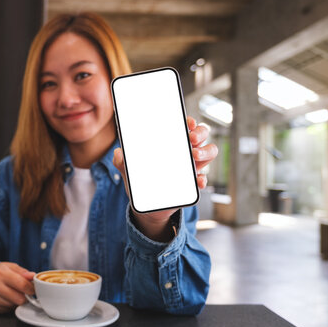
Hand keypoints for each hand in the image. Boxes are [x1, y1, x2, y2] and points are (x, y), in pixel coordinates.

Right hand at [0, 262, 34, 312]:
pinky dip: (10, 305)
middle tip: (24, 291)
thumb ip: (23, 272)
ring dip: (17, 300)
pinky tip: (6, 297)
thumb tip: (33, 276)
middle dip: (25, 296)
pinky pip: (8, 310)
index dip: (31, 288)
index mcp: (1, 273)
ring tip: (13, 293)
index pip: (22, 285)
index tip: (33, 288)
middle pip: (20, 299)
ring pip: (14, 305)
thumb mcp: (10, 266)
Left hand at [112, 116, 217, 241]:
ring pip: (209, 151)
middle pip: (202, 133)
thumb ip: (121, 160)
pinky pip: (203, 179)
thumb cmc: (141, 180)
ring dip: (205, 151)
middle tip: (190, 138)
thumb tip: (118, 153)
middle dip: (200, 132)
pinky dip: (202, 179)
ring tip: (194, 155)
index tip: (187, 122)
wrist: (149, 205)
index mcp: (171, 142)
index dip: (189, 121)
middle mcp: (185, 150)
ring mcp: (192, 166)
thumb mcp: (129, 169)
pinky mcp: (192, 184)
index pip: (184, 125)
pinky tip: (197, 180)